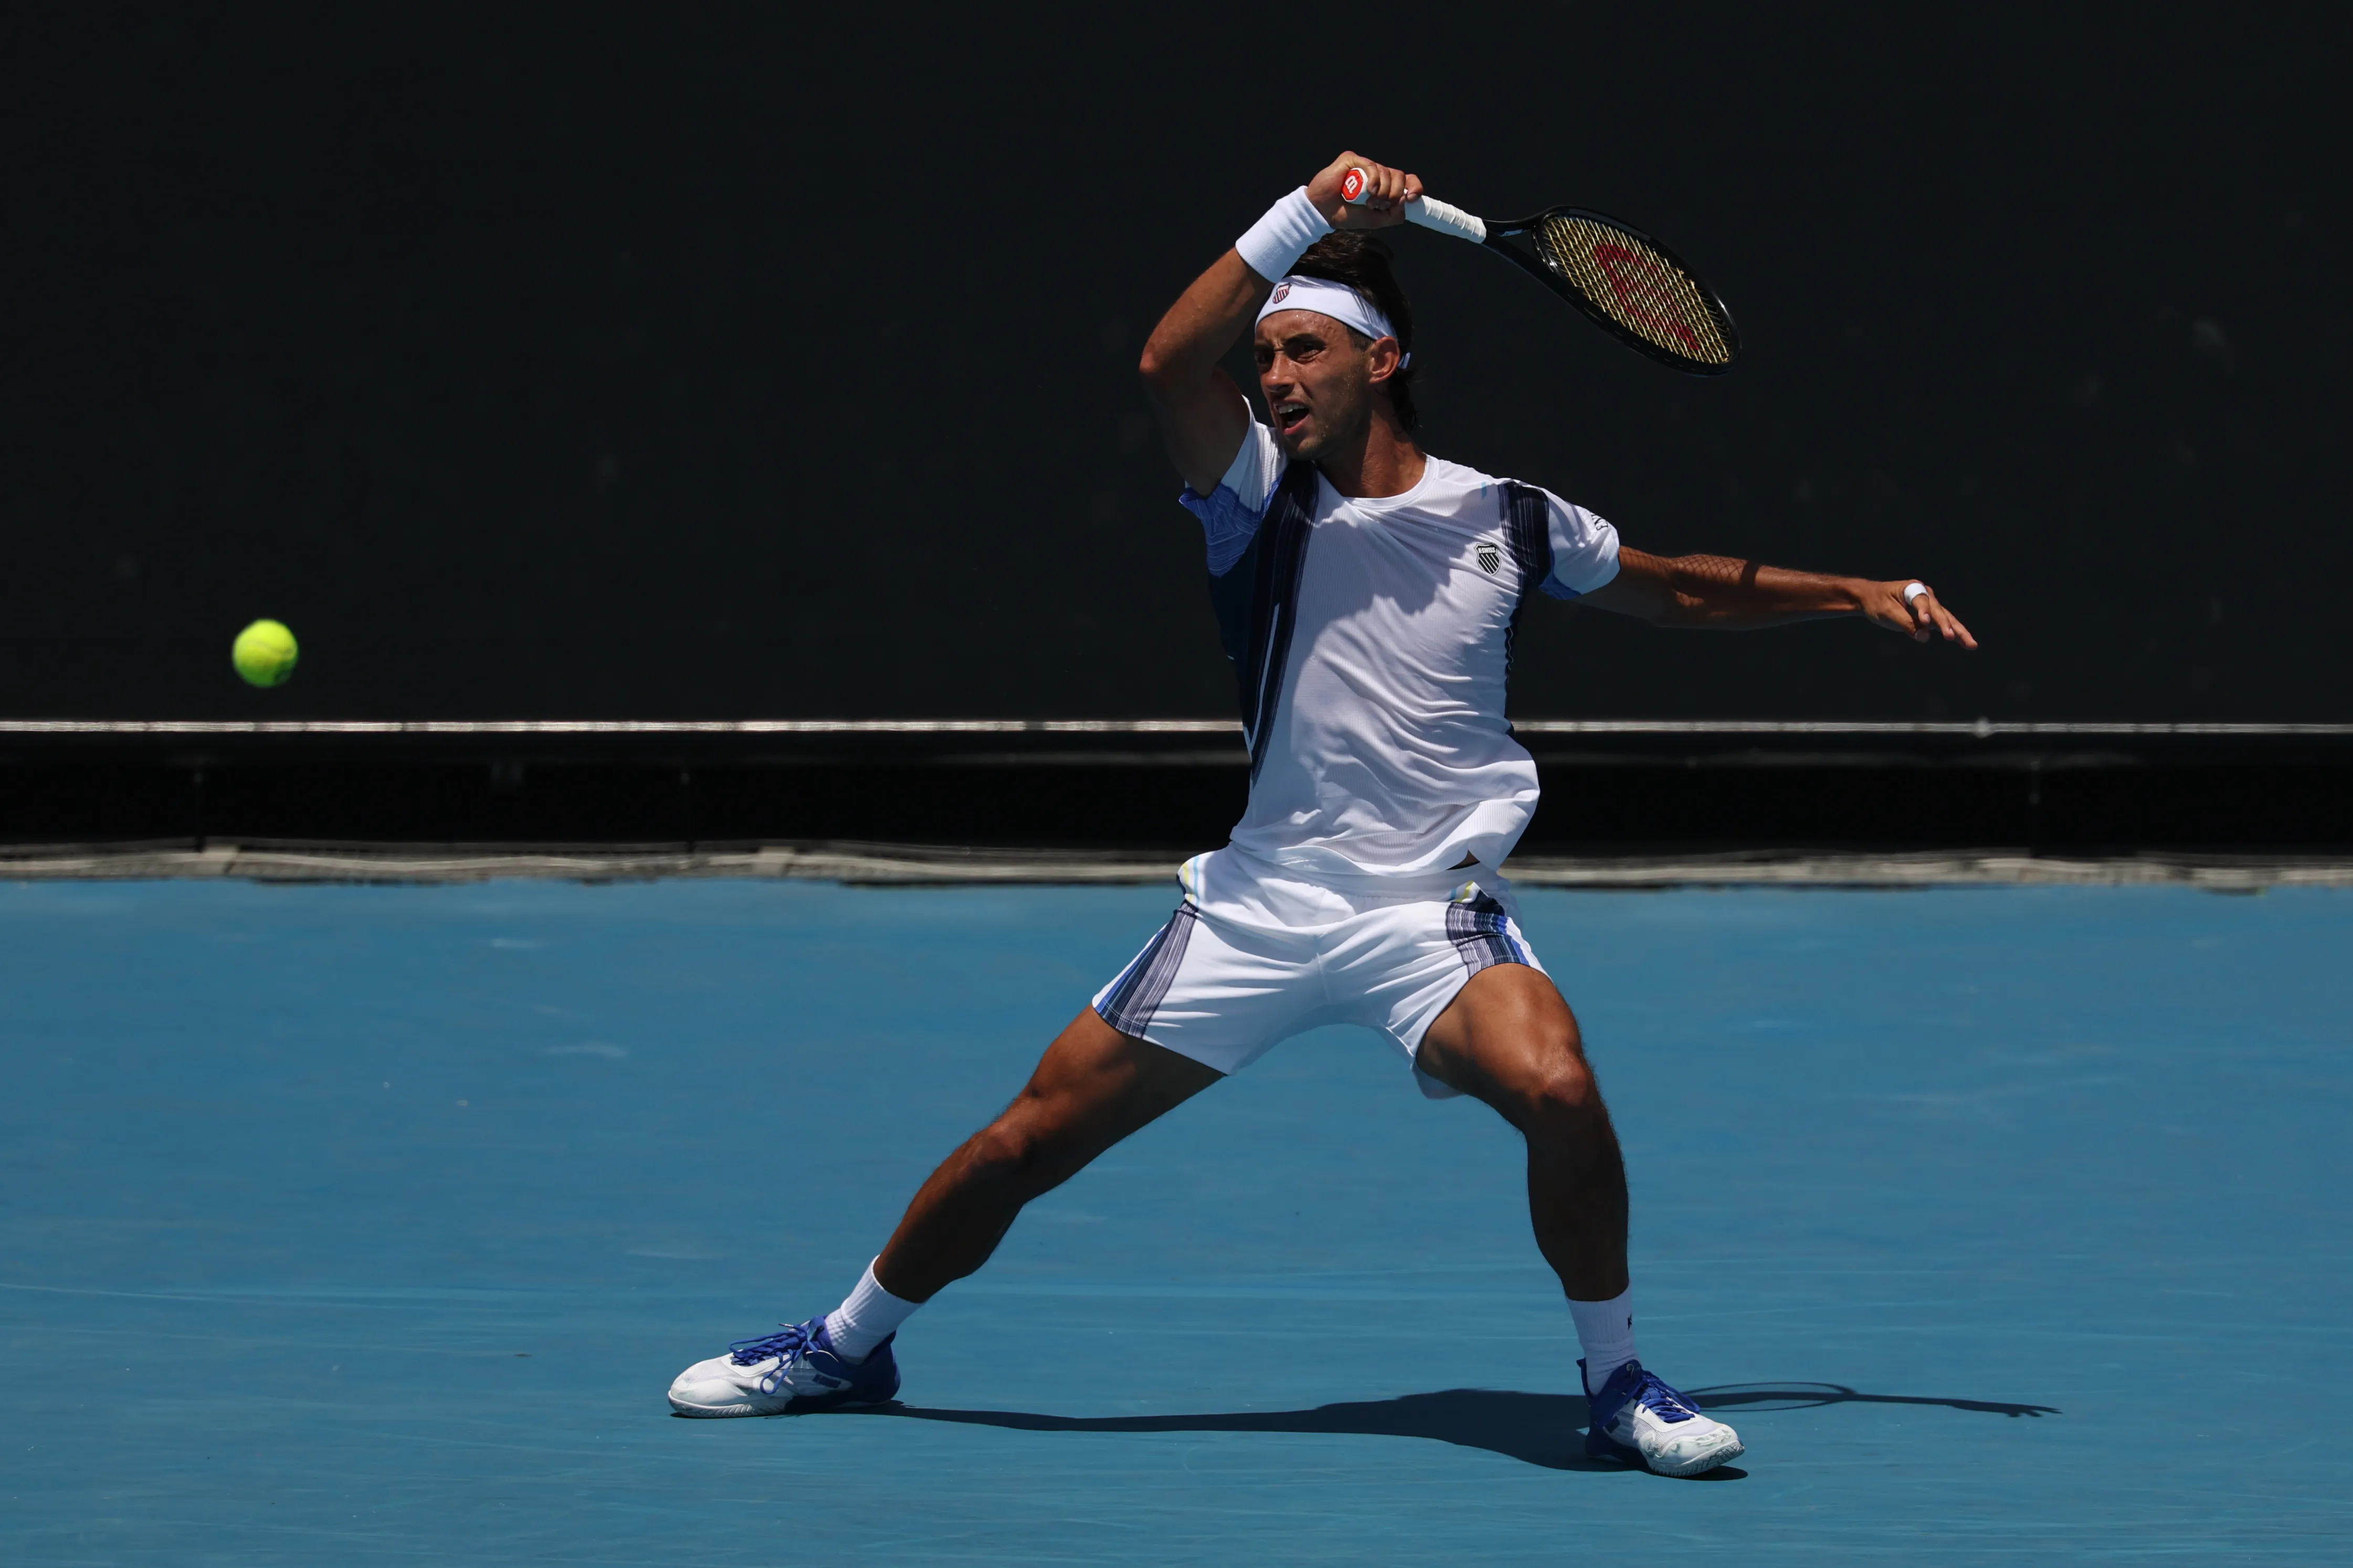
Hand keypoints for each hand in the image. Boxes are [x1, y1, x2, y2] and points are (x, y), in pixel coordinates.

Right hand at [1306, 151, 1421, 228]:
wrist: (1324, 212)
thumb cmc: (1347, 215)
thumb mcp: (1375, 221)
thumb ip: (1393, 216)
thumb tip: (1405, 202)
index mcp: (1384, 186)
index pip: (1407, 180)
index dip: (1414, 186)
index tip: (1412, 199)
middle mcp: (1377, 174)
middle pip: (1399, 176)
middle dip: (1394, 194)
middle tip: (1379, 206)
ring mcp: (1365, 166)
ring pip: (1387, 172)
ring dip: (1382, 191)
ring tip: (1368, 202)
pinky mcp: (1353, 160)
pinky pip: (1372, 165)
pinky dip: (1374, 180)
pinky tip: (1369, 191)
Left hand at [1862, 579, 1977, 647]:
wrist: (1872, 598)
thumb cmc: (1878, 602)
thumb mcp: (1887, 612)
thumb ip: (1905, 623)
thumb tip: (1924, 637)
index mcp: (1914, 588)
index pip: (1922, 601)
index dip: (1924, 612)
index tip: (1925, 622)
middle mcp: (1926, 594)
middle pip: (1939, 611)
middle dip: (1947, 625)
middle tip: (1952, 637)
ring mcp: (1931, 605)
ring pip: (1947, 619)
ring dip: (1959, 632)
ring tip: (1972, 645)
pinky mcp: (1931, 616)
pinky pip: (1944, 625)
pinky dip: (1954, 634)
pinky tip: (1966, 644)